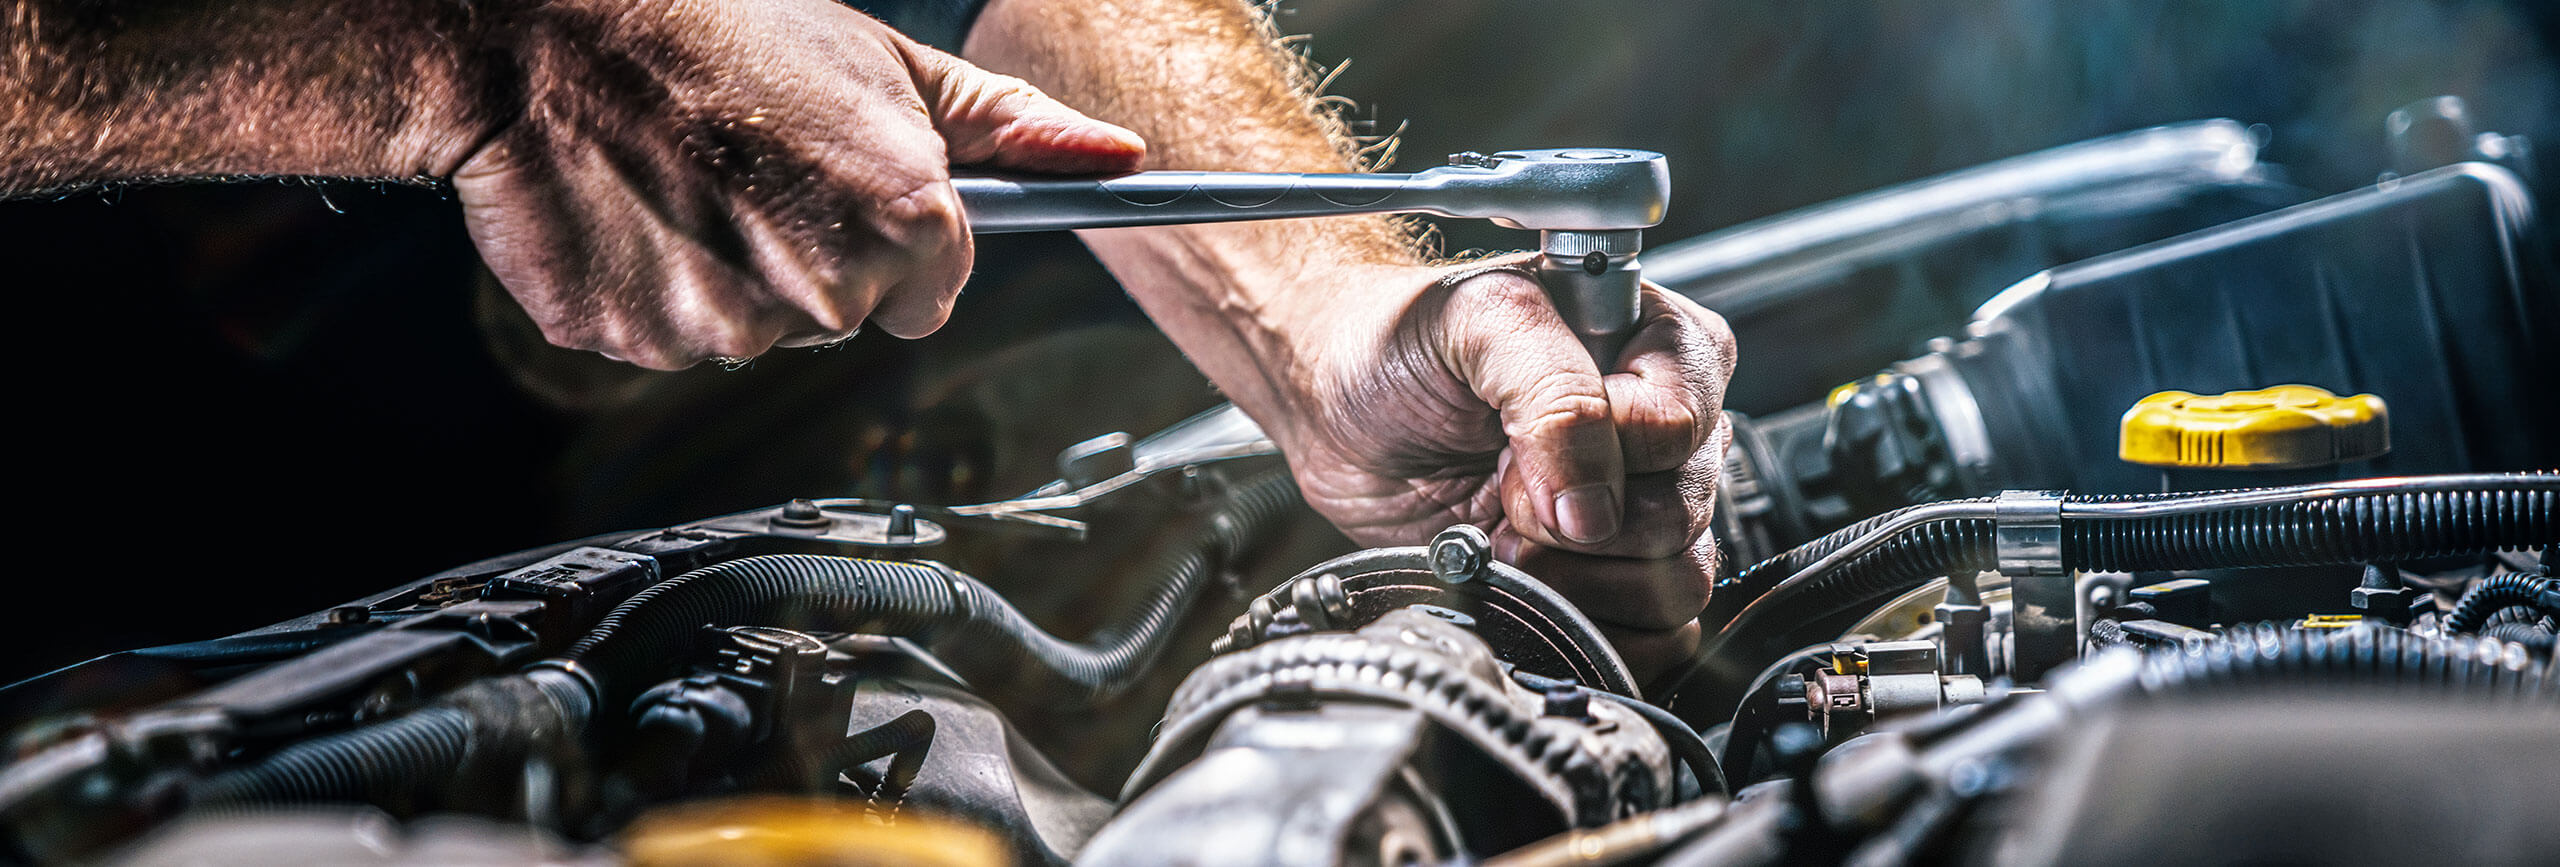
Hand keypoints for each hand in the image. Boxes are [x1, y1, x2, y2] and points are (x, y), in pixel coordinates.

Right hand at [450, 0, 1144, 368]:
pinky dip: (651, 290)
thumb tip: (1117, 158)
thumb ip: (1008, 129)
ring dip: (727, 276)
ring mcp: (730, 326)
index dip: (894, 241)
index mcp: (906, 220)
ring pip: (757, 332)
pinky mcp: (639, 344)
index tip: (840, 193)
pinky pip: (669, 339)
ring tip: (684, 182)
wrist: (544, 32)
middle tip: (750, 168)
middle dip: (810, 258)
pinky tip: (634, 214)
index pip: (936, 291)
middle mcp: (828, 289)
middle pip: (847, 316)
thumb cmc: (718, 32)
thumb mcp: (885, 63)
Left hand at [1263, 259, 1736, 680]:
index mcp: (1659, 344)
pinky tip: (1531, 582)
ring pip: (1678, 579)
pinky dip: (1590, 625)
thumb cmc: (1399, 339)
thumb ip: (1553, 393)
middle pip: (1680, 513)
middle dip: (1573, 521)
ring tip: (1508, 535)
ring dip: (1578, 578)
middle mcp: (1663, 429)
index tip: (1515, 445)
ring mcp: (1638, 505)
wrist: (1335, 400)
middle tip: (1501, 489)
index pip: (1677, 426)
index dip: (1597, 453)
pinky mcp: (1607, 574)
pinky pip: (1659, 632)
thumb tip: (1594, 509)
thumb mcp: (1476, 323)